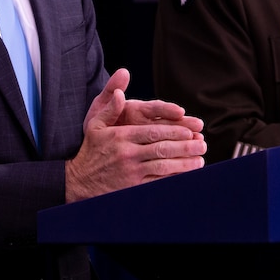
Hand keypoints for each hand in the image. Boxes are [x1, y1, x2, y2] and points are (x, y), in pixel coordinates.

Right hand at [65, 68, 206, 201]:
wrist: (78, 181)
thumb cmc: (90, 150)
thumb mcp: (95, 125)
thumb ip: (110, 108)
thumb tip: (120, 91)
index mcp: (121, 137)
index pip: (153, 132)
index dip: (174, 131)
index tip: (189, 130)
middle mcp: (127, 154)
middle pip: (162, 149)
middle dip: (185, 147)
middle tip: (202, 144)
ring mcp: (131, 172)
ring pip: (163, 167)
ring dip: (184, 164)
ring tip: (200, 161)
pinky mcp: (132, 187)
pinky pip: (157, 182)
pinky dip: (173, 179)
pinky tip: (186, 176)